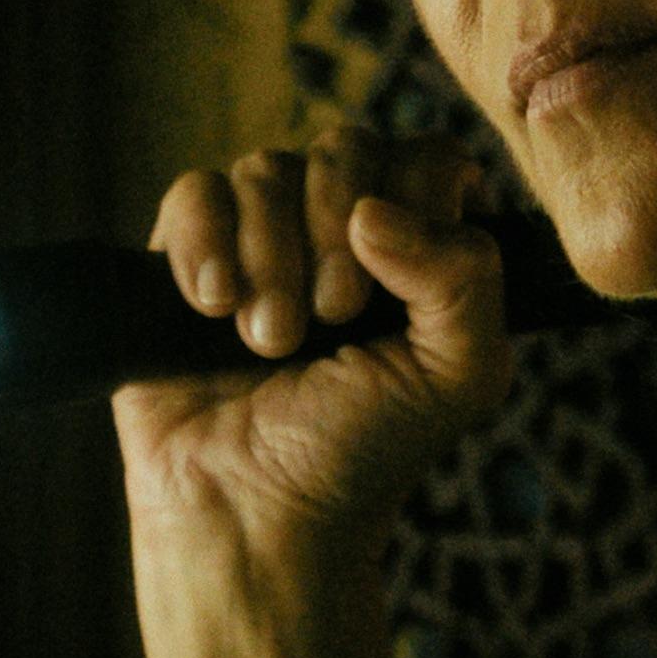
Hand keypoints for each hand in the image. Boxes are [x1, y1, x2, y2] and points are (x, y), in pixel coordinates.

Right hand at [113, 126, 510, 559]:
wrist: (253, 510)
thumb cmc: (362, 452)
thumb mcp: (457, 374)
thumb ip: (466, 278)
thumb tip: (373, 208)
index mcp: (421, 246)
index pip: (429, 156)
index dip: (412, 202)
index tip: (390, 287)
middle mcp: (343, 227)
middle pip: (345, 146)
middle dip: (333, 232)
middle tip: (331, 319)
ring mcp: (263, 234)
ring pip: (265, 169)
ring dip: (270, 259)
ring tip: (268, 342)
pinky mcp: (190, 251)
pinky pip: (195, 192)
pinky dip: (205, 244)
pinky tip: (212, 308)